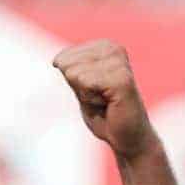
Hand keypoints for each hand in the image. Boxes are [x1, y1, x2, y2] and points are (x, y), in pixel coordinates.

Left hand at [53, 40, 158, 159]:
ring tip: (105, 101)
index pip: (64, 58)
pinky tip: (108, 104)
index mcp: (105, 46)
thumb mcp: (80, 88)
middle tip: (99, 99)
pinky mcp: (122, 79)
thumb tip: (57, 60)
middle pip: (67, 65)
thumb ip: (70, 70)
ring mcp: (119, 62)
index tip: (92, 92)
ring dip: (85, 95)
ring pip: (75, 74)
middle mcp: (114, 49)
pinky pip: (86, 83)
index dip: (72, 82)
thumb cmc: (104, 114)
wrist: (127, 138)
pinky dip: (90, 99)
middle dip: (77, 88)